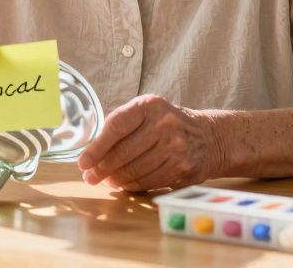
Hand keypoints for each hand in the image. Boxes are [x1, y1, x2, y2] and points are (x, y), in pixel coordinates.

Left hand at [77, 94, 220, 192]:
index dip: (96, 148)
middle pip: (124, 152)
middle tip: (89, 177)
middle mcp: (164, 124)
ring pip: (136, 170)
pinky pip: (150, 181)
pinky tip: (124, 185)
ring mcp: (176, 147)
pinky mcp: (184, 167)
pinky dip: (133, 185)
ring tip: (106, 181)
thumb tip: (91, 154)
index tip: (83, 162)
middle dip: (102, 168)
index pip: (116, 127)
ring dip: (116, 179)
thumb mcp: (147, 113)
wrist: (209, 136)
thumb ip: (121, 126)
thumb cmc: (167, 124)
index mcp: (149, 106)